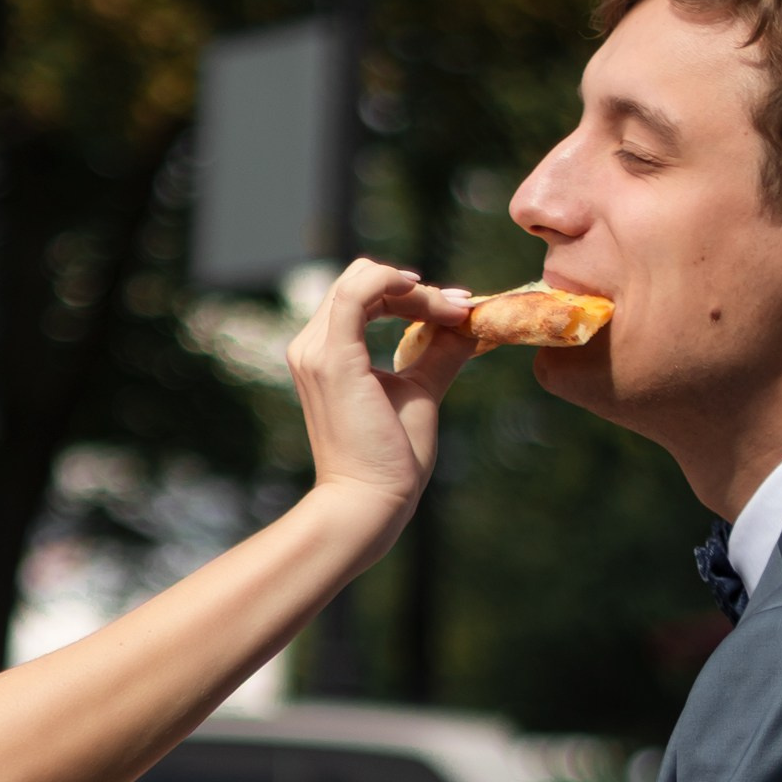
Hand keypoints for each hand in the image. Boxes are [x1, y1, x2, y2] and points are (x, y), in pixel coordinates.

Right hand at [286, 259, 479, 540]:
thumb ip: (437, 355)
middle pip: (363, 280)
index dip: (413, 295)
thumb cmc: (389, 460)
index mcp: (327, 355)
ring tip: (453, 311)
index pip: (364, 296)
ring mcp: (317, 351)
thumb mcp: (420, 393)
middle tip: (461, 310)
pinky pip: (359, 291)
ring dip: (416, 290)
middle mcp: (312, 347)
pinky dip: (394, 281)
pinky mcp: (333, 358)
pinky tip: (429, 296)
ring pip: (362, 278)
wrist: (368, 502)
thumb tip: (469, 324)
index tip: (458, 310)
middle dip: (418, 291)